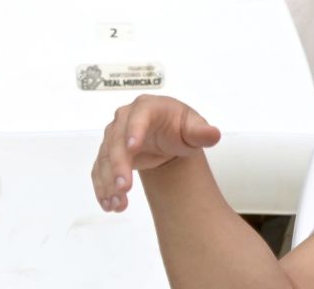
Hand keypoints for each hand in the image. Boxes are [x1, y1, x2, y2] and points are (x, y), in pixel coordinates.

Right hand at [90, 96, 220, 212]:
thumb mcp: (194, 128)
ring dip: (108, 181)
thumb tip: (213, 133)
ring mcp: (114, 137)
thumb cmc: (179, 127)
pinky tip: (110, 204)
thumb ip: (201, 132)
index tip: (132, 147)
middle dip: (118, 165)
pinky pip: (100, 170)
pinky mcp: (108, 153)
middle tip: (123, 187)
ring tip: (117, 203)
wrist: (166, 135)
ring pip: (105, 158)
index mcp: (147, 108)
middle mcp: (125, 119)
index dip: (134, 131)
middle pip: (116, 141)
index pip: (139, 117)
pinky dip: (102, 187)